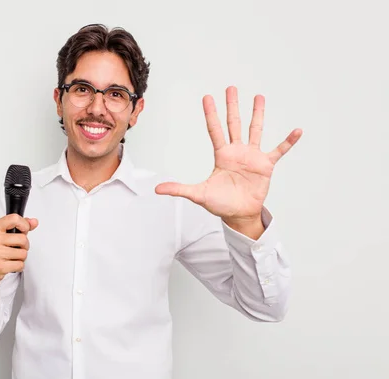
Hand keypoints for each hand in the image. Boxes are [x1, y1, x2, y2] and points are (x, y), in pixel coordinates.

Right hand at [0, 214, 38, 288]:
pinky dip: (19, 266)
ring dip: (22, 256)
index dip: (24, 225)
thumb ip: (21, 225)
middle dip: (24, 245)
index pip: (15, 219)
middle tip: (17, 247)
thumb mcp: (5, 233)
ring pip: (23, 253)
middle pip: (23, 239)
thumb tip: (34, 222)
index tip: (23, 230)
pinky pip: (20, 264)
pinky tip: (11, 263)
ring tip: (13, 256)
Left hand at [155, 86, 301, 223]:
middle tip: (231, 88)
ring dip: (257, 114)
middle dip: (232, 106)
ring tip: (259, 97)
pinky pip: (279, 150)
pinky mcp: (266, 165)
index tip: (207, 97)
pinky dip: (288, 141)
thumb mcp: (198, 194)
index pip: (215, 129)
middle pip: (234, 124)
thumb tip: (157, 189)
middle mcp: (237, 151)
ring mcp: (252, 156)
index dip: (211, 114)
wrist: (239, 214)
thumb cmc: (220, 203)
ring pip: (255, 130)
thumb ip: (179, 189)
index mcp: (221, 155)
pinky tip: (297, 131)